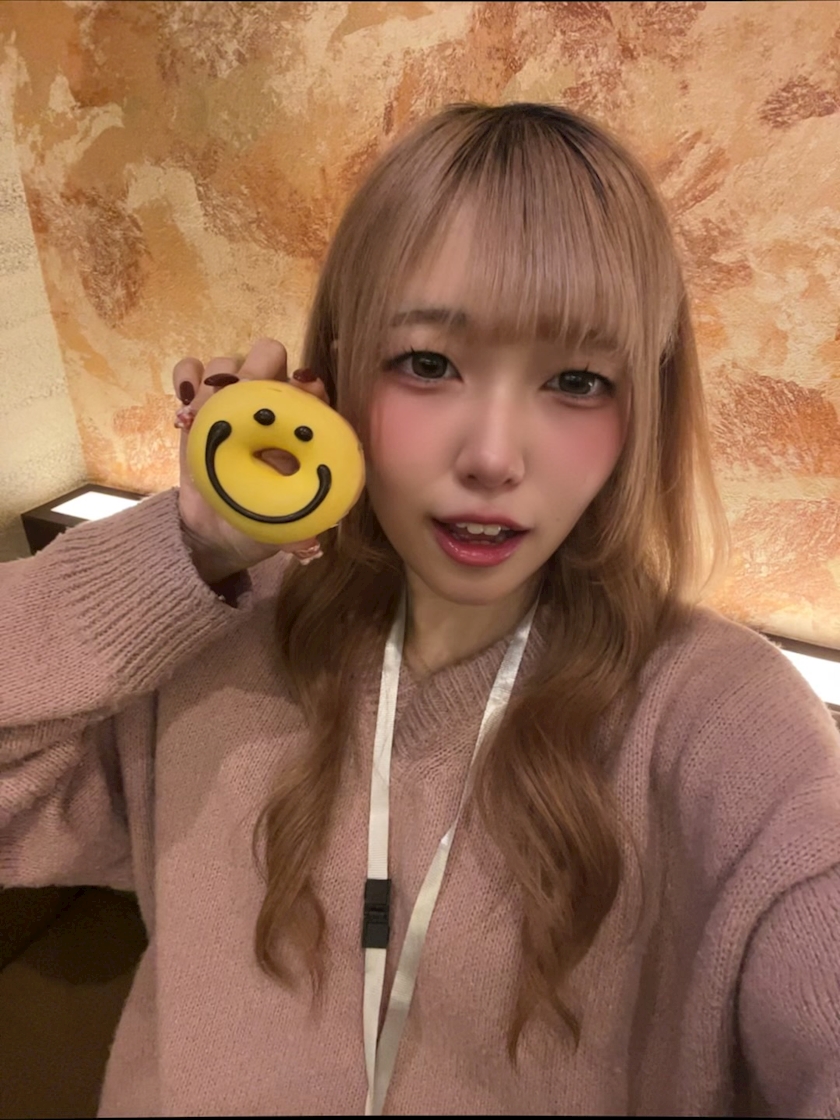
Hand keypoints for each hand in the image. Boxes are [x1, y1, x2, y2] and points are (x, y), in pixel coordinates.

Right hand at [172, 338, 328, 583]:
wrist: (215, 531)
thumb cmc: (258, 524)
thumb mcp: (282, 533)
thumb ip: (296, 534)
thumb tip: (307, 545)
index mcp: (302, 427)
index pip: (312, 388)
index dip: (306, 385)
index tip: (295, 390)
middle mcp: (271, 405)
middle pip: (268, 356)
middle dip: (253, 371)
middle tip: (236, 403)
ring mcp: (233, 401)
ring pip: (228, 362)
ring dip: (214, 382)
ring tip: (201, 419)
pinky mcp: (198, 404)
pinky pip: (190, 369)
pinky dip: (186, 376)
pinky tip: (184, 406)